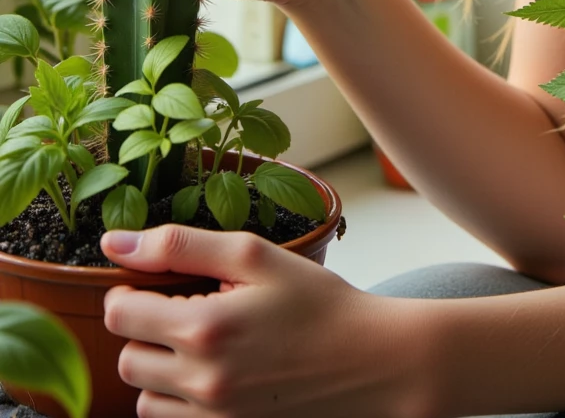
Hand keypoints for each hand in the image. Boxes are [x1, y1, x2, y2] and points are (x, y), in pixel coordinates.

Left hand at [101, 225, 427, 417]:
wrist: (371, 362)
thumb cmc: (317, 302)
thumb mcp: (255, 256)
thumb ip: (181, 245)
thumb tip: (114, 243)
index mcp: (204, 328)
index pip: (118, 315)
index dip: (130, 291)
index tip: (157, 282)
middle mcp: (201, 382)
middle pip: (127, 359)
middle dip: (145, 331)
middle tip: (185, 310)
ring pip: (144, 399)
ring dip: (159, 371)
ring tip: (201, 344)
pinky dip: (180, 401)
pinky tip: (215, 373)